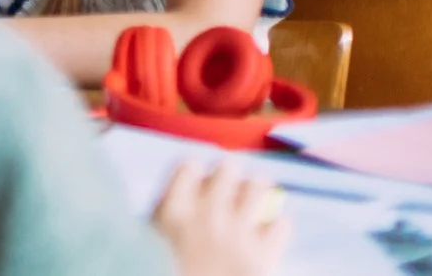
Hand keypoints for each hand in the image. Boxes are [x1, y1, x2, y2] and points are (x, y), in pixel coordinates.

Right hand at [152, 162, 288, 275]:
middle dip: (229, 175)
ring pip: (260, 187)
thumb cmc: (164, 273)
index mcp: (172, 213)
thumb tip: (178, 202)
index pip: (188, 166)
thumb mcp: (149, 245)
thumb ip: (162, 221)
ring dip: (256, 192)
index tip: (194, 183)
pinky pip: (283, 223)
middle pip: (227, 168)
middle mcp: (207, 215)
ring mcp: (239, 236)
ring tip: (252, 201)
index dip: (192, 173)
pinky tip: (267, 233)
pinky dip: (277, 225)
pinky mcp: (265, 257)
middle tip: (227, 188)